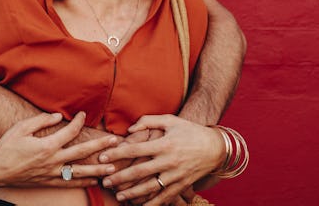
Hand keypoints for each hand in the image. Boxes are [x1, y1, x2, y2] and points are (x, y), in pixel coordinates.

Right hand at [0, 112, 120, 187]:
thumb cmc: (6, 146)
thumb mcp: (21, 128)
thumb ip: (41, 120)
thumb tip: (58, 116)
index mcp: (47, 145)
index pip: (70, 132)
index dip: (78, 121)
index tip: (83, 114)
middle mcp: (53, 160)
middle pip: (82, 152)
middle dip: (100, 146)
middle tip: (115, 141)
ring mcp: (52, 173)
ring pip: (80, 171)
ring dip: (98, 169)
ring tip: (113, 167)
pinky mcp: (48, 182)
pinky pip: (70, 183)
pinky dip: (84, 182)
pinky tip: (94, 180)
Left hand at [99, 115, 224, 205]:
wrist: (216, 147)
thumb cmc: (189, 131)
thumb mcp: (170, 120)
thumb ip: (148, 121)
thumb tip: (129, 129)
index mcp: (164, 144)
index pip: (135, 150)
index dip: (117, 154)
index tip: (102, 158)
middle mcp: (169, 161)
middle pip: (140, 171)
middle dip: (120, 178)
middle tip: (104, 181)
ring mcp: (176, 175)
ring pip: (151, 187)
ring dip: (133, 193)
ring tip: (119, 197)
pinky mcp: (182, 184)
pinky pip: (166, 196)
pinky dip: (153, 203)